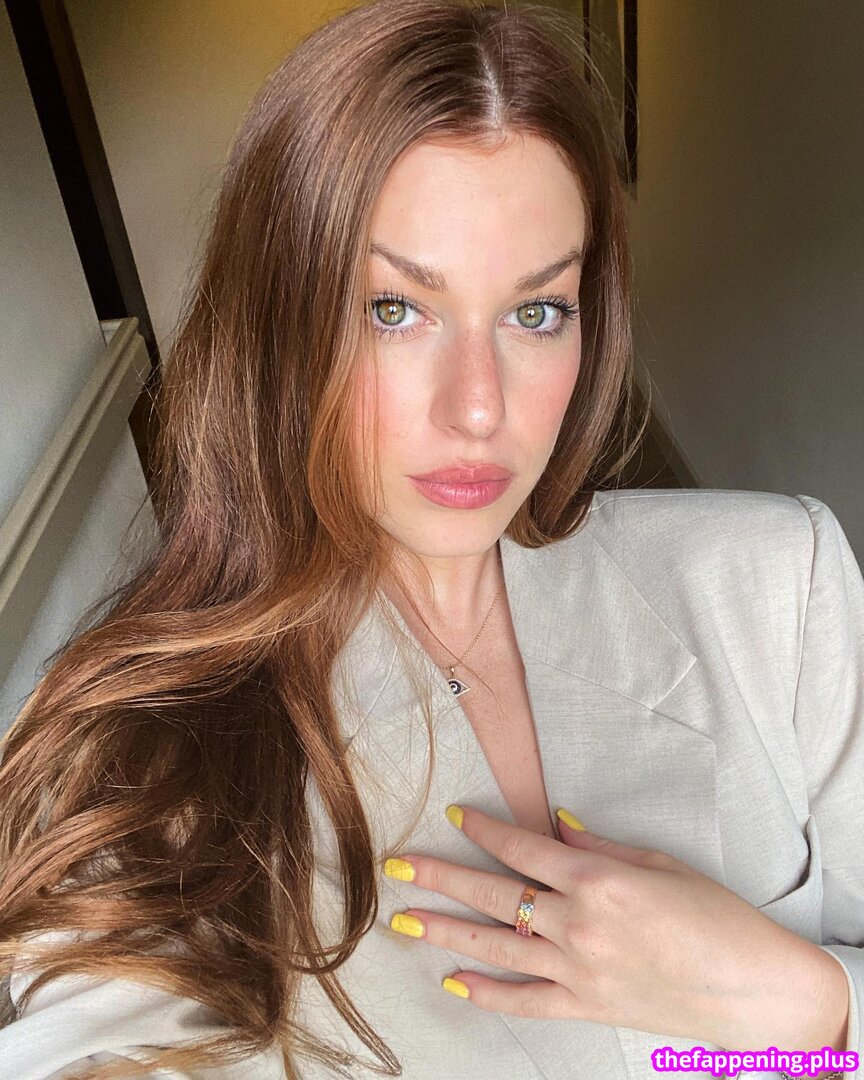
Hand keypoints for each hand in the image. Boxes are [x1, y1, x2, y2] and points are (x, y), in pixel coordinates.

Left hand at [384, 804, 845, 1050]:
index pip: (522, 848)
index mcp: (598, 879)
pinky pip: (525, 1002)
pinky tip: (453, 983)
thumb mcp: (659, 864)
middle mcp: (578, 924)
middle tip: (397, 866)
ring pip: (496, 947)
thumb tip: (556, 823)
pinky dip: (488, 994)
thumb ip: (599, 846)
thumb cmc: (715, 915)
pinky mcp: (587, 1007)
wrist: (754, 988)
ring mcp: (579, 970)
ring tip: (404, 920)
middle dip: (440, 876)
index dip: (484, 827)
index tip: (455, 814)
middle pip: (494, 894)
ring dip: (446, 931)